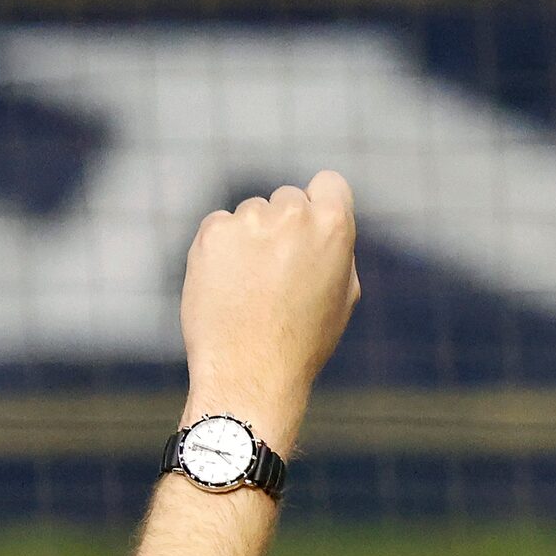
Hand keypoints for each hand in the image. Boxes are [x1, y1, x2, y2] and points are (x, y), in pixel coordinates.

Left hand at [180, 170, 360, 451]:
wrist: (250, 373)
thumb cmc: (303, 341)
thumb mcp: (343, 297)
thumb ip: (336, 250)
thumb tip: (322, 224)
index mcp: (333, 226)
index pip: (329, 183)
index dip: (320, 204)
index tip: (310, 226)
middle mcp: (292, 214)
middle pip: (286, 199)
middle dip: (282, 226)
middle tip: (278, 274)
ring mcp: (249, 220)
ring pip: (250, 214)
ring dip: (250, 239)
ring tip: (250, 289)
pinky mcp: (212, 232)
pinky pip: (219, 227)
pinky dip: (221, 251)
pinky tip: (227, 287)